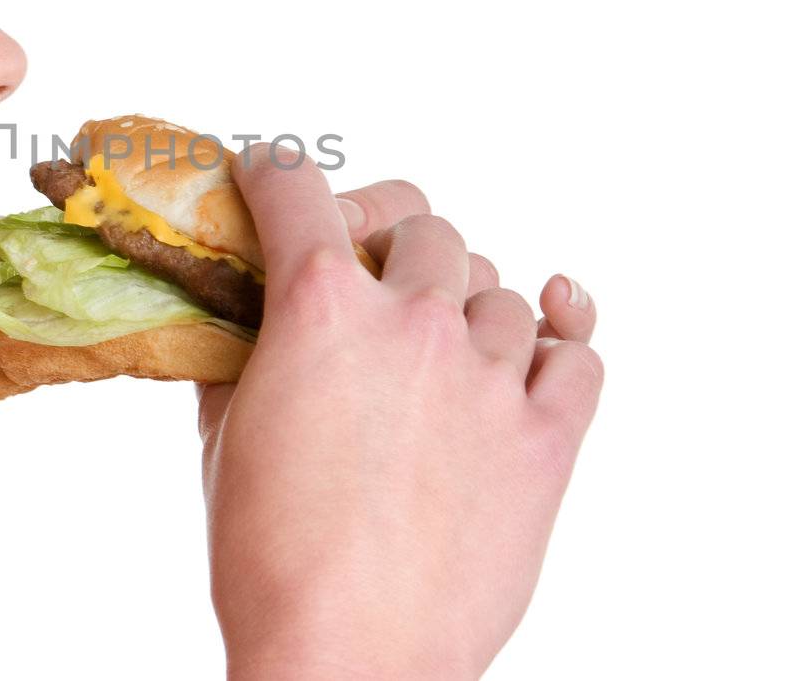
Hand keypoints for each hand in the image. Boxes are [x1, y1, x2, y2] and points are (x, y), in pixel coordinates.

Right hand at [198, 145, 601, 678]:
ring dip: (466, 303)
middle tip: (369, 282)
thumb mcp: (225, 441)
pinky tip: (544, 335)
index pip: (298, 188)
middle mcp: (411, 321)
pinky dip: (561, 338)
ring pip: (499, 286)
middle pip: (423, 226)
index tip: (273, 176)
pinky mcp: (546, 440)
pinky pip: (579, 354)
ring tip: (439, 349)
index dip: (276, 172)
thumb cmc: (270, 562)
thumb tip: (240, 320)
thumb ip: (237, 357)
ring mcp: (488, 377)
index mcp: (320, 307)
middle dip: (389, 244)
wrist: (346, 660)